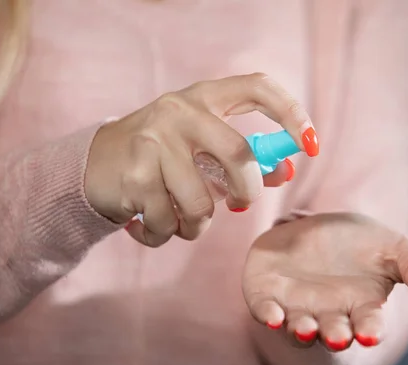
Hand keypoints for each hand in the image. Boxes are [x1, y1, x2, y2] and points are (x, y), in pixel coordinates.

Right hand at [85, 73, 317, 246]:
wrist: (96, 165)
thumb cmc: (162, 157)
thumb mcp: (202, 149)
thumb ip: (243, 160)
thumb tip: (286, 172)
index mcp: (203, 98)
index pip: (257, 88)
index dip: (291, 113)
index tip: (310, 145)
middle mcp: (179, 111)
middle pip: (238, 156)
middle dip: (246, 192)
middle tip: (239, 204)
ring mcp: (153, 141)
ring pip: (201, 204)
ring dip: (196, 225)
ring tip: (180, 218)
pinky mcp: (134, 175)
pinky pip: (168, 224)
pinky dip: (164, 234)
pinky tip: (148, 223)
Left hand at [242, 212, 407, 350]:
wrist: (316, 230)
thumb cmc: (359, 244)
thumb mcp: (393, 248)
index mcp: (361, 306)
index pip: (368, 323)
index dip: (369, 329)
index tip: (370, 334)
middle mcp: (329, 313)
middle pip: (333, 331)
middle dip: (336, 335)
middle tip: (338, 336)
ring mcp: (297, 307)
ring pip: (299, 327)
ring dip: (302, 330)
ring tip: (306, 329)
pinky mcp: (267, 296)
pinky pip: (265, 310)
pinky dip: (268, 315)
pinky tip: (272, 316)